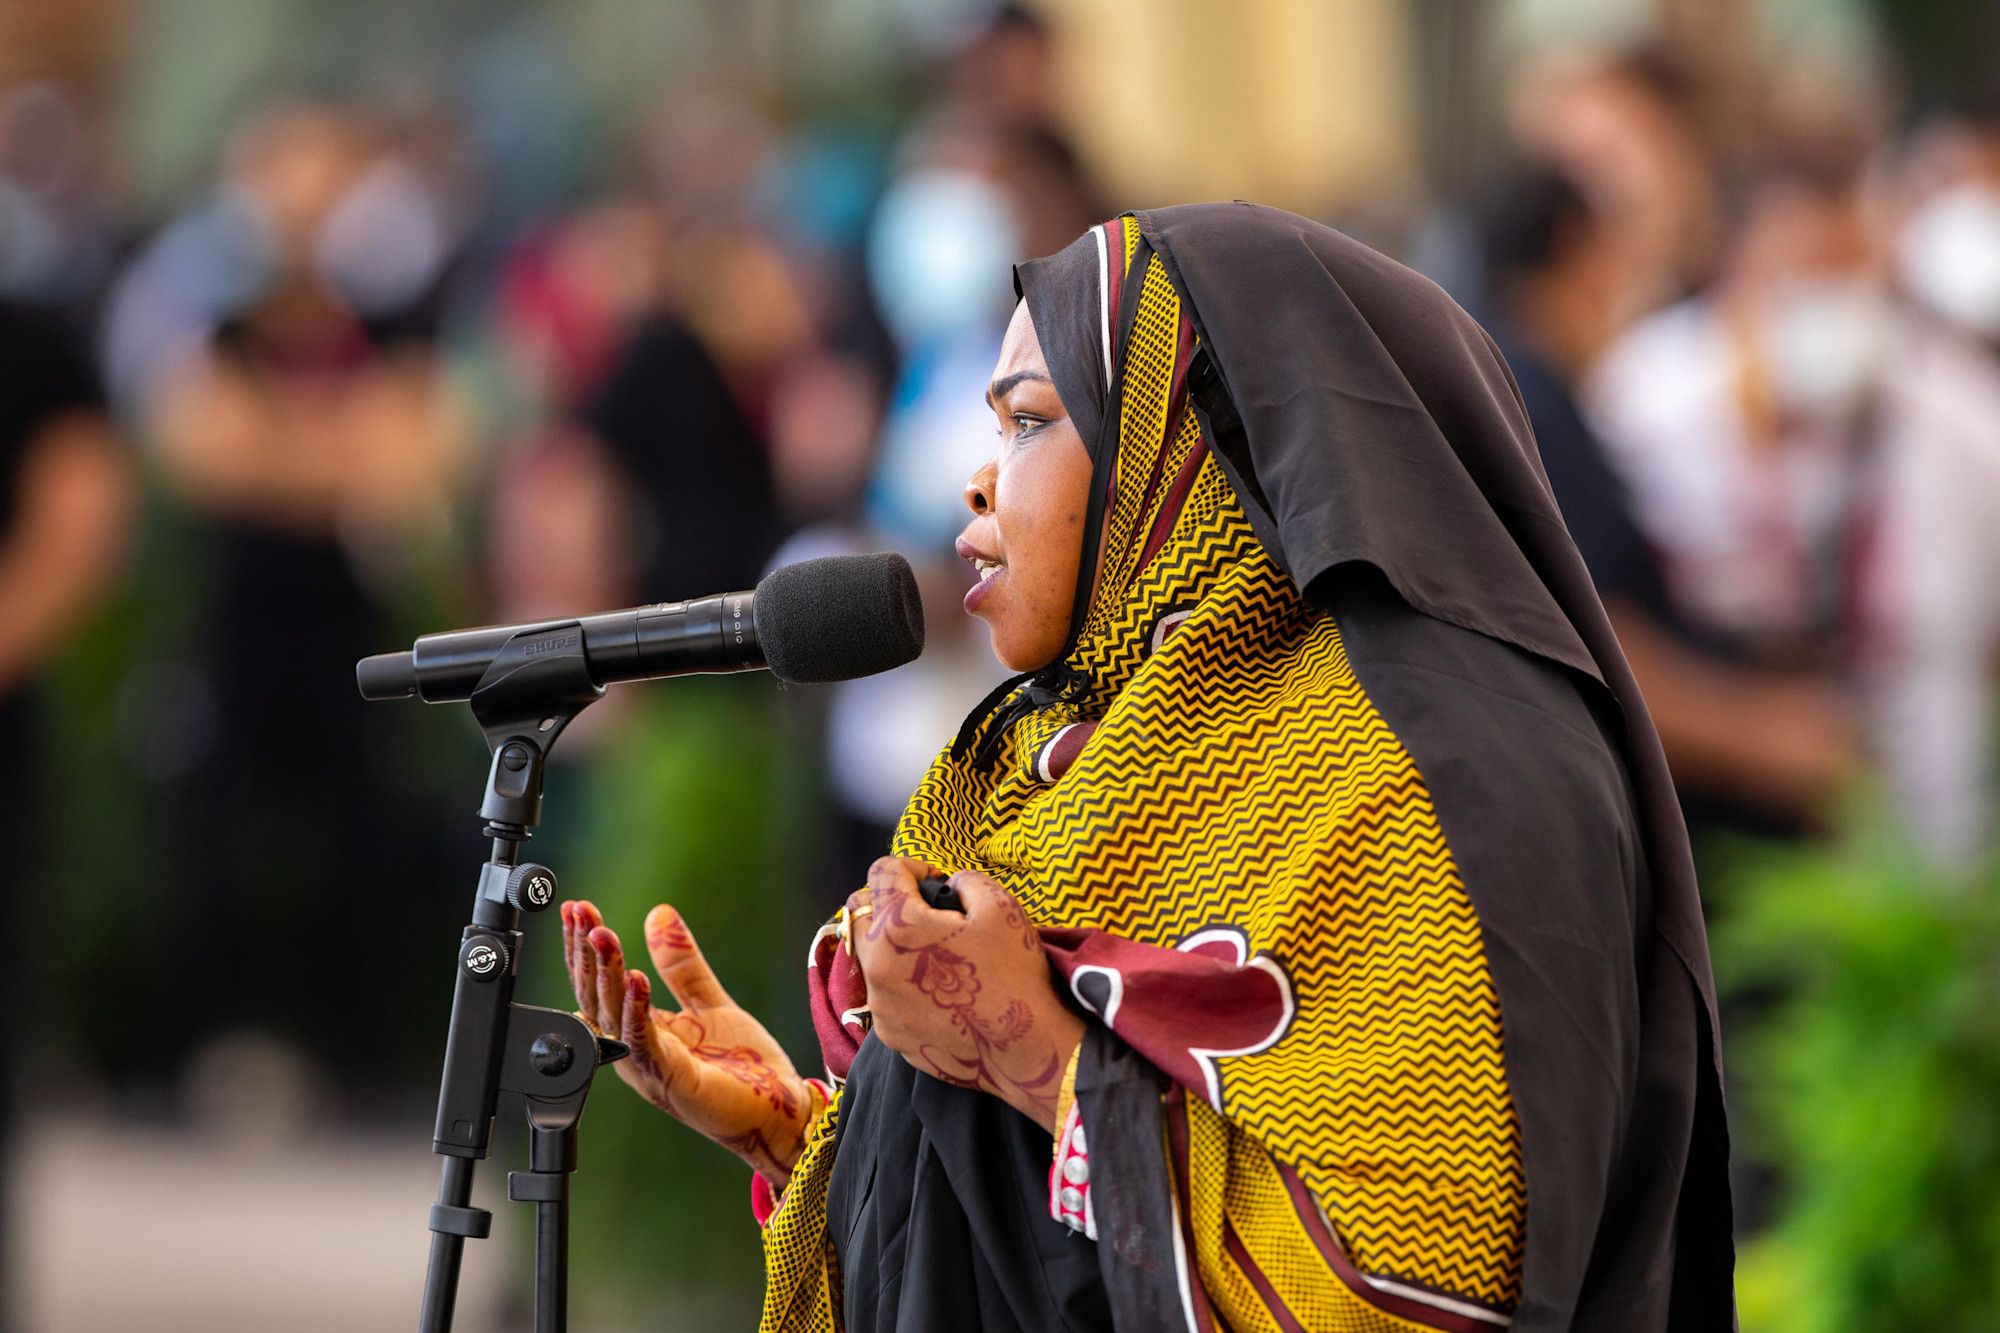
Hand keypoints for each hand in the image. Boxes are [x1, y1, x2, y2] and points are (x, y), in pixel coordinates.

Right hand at [562, 899, 811, 1185]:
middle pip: (597, 998)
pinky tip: (636, 977)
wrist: (779, 1111)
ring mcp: (649, 1069)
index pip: (601, 985)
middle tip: (579, 913)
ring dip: (607, 973)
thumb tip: (659, 913)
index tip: (578, 908)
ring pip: (614, 1017)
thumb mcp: (709, 1001)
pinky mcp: (672, 1081)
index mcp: (638, 1032)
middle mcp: (634, 1051)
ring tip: (602, 934)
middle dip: (586, 954)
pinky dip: (637, 1011)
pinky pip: (646, 1043)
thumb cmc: (742, 1065)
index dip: (586, 948)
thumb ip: (682, 963)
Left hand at [848, 858, 1082, 1131]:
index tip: (935, 878)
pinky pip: (885, 995)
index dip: (910, 865)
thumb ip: (965, 880)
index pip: (881, 872)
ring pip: (871, 958)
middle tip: (925, 911)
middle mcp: (877, 966)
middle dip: (887, 902)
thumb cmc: (1015, 975)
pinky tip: (939, 991)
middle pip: (860, 914)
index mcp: (899, 927)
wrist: (1027, 1050)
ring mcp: (881, 1006)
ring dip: (894, 946)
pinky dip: (903, 983)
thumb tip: (950, 886)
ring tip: (935, 954)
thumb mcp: (1001, 906)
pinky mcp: (890, 1034)